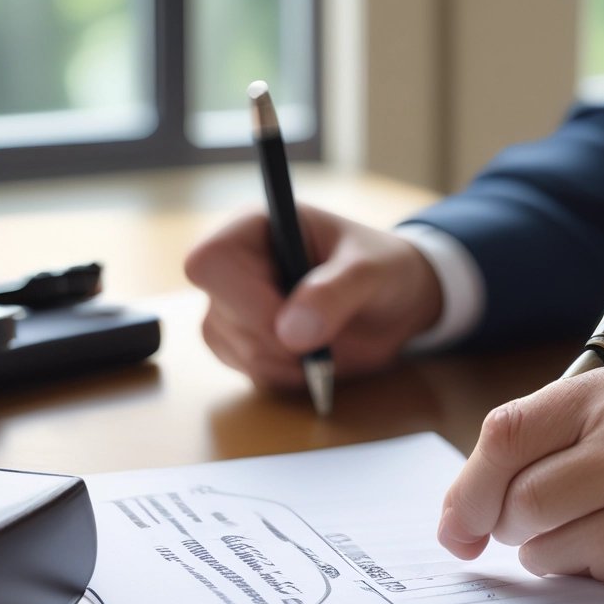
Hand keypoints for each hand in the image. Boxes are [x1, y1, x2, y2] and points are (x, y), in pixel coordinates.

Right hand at [184, 204, 442, 388]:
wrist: (394, 303)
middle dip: (280, 340)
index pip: (209, 262)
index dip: (244, 300)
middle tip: (328, 336)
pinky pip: (251, 373)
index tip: (294, 321)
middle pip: (221, 317)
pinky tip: (317, 356)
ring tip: (330, 341)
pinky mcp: (243, 344)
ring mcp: (232, 308)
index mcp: (254, 227)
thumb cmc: (383, 268)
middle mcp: (233, 265)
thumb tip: (290, 332)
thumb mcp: (372, 271)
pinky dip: (290, 375)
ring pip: (235, 351)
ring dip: (289, 361)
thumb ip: (335, 293)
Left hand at [438, 363, 603, 586]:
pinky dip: (576, 566)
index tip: (455, 521)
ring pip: (538, 536)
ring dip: (537, 548)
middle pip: (513, 493)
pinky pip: (581, 565)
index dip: (466, 484)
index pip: (503, 433)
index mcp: (602, 390)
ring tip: (572, 533)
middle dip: (497, 523)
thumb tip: (479, 487)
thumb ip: (558, 428)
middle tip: (509, 530)